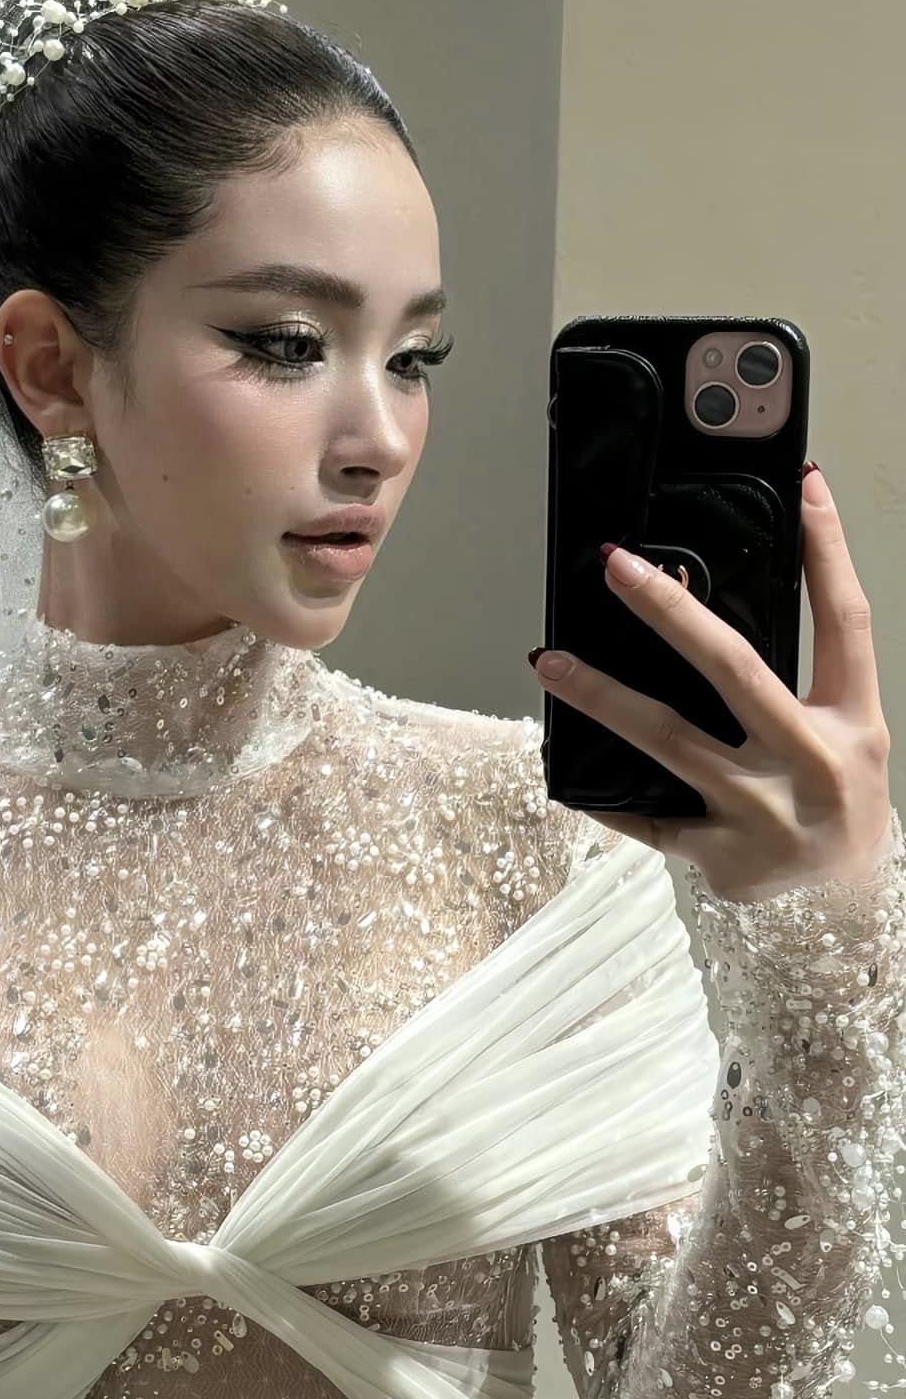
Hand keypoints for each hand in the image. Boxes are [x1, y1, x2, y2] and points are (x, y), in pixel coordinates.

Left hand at [530, 464, 894, 902]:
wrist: (845, 914)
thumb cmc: (831, 805)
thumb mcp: (840, 739)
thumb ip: (794, 684)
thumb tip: (705, 616)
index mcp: (852, 721)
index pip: (844, 618)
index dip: (828, 548)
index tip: (800, 484)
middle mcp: (812, 761)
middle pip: (735, 667)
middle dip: (671, 610)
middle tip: (615, 566)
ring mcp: (762, 812)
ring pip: (667, 739)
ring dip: (600, 696)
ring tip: (547, 662)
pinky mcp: (719, 856)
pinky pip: (645, 817)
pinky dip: (601, 794)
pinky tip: (560, 770)